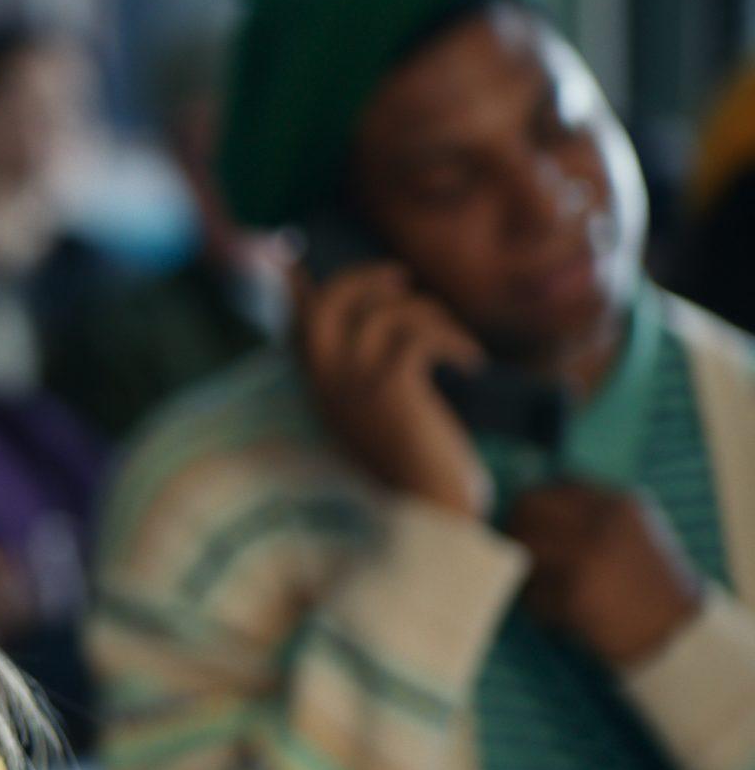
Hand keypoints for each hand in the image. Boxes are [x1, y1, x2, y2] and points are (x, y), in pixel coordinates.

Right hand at [295, 263, 491, 518]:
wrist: (428, 514)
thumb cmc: (414, 466)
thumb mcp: (381, 415)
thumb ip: (371, 375)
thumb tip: (389, 325)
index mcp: (317, 388)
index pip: (295, 321)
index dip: (301, 283)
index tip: (311, 255)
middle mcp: (324, 383)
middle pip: (328, 301)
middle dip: (365, 278)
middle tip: (402, 278)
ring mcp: (352, 385)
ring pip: (385, 314)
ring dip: (430, 316)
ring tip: (456, 342)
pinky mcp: (390, 388)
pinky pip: (419, 337)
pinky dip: (454, 342)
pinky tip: (474, 365)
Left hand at [505, 483, 704, 666]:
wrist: (677, 631)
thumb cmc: (650, 580)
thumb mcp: (635, 531)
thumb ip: (593, 511)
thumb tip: (535, 502)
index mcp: (618, 506)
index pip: (553, 488)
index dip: (533, 504)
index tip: (529, 520)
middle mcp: (600, 528)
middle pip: (527, 512)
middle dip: (517, 529)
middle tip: (519, 549)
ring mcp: (585, 561)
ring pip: (521, 550)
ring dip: (523, 567)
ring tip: (540, 583)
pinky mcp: (573, 597)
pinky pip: (530, 591)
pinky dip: (536, 601)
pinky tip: (557, 608)